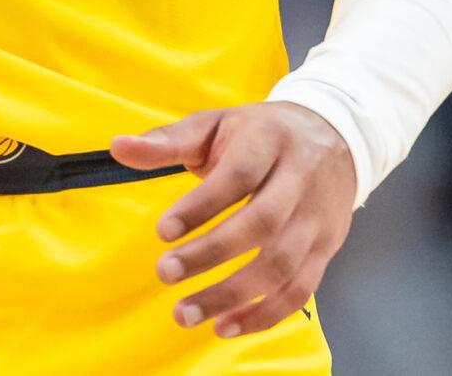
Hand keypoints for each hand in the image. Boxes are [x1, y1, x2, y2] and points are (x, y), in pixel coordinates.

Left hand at [110, 101, 355, 339]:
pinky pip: (300, 290)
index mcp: (268, 141)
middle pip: (262, 223)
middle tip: (165, 273)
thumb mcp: (215, 124)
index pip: (237, 175)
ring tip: (186, 312)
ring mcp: (316, 219)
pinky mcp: (325, 249)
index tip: (163, 231)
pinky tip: (224, 326)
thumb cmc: (259, 134)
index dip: (202, 205)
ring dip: (233, 296)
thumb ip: (167, 140)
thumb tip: (118, 147)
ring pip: (282, 265)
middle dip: (211, 254)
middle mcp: (299, 180)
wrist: (334, 138)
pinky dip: (264, 315)